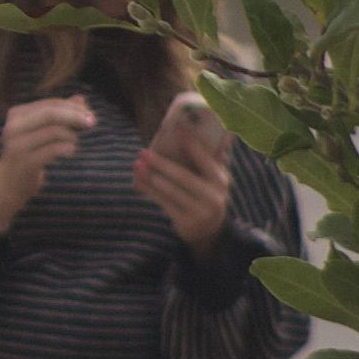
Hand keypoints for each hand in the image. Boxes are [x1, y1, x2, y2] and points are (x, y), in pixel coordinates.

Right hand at [0, 98, 88, 234]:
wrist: (9, 182)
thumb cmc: (30, 153)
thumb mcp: (42, 131)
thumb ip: (60, 115)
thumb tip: (81, 99)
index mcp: (17, 114)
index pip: (50, 103)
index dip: (73, 107)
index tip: (91, 114)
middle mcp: (14, 126)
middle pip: (51, 114)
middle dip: (76, 116)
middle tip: (93, 122)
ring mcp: (18, 144)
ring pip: (55, 132)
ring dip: (72, 137)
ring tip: (73, 143)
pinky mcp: (26, 161)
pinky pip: (55, 150)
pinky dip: (68, 149)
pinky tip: (69, 152)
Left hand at [132, 94, 231, 251]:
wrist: (209, 231)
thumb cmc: (206, 195)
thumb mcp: (214, 179)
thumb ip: (212, 159)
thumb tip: (221, 134)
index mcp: (221, 181)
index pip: (206, 160)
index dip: (192, 143)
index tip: (178, 127)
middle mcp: (214, 197)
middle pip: (183, 177)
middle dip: (162, 164)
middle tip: (144, 152)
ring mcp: (200, 212)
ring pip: (170, 190)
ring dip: (150, 177)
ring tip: (137, 165)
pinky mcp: (186, 222)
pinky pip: (163, 203)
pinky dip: (149, 190)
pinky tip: (138, 181)